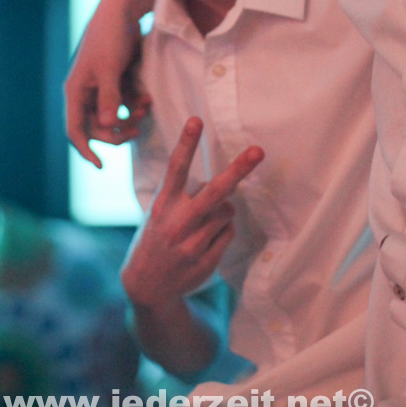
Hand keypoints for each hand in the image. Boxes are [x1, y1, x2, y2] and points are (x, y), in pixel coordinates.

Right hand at [64, 0, 160, 166]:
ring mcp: (101, 86)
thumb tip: (107, 125)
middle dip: (116, 131)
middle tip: (137, 130)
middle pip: (96, 127)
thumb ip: (109, 97)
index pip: (75, 130)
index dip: (86, 150)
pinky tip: (148, 99)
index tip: (101, 165)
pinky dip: (135, 104)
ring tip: (146, 108)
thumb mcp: (110, 68)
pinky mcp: (116, 79)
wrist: (124, 9)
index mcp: (76, 90)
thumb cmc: (111, 36)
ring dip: (129, 117)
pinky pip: (123, 102)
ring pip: (112, 116)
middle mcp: (85, 91)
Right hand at [121, 117, 263, 308]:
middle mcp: (177, 223)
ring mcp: (192, 244)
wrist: (146, 286)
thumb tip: (225, 192)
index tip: (196, 120)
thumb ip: (186, 197)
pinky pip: (229, 233)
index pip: (175, 168)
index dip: (186, 143)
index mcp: (163, 204)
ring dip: (223, 211)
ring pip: (227, 211)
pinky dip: (222, 232)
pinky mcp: (205, 261)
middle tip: (258, 151)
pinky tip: (204, 242)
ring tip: (203, 223)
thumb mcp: (160, 212)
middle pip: (214, 192)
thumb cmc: (157, 237)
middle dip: (238, 170)